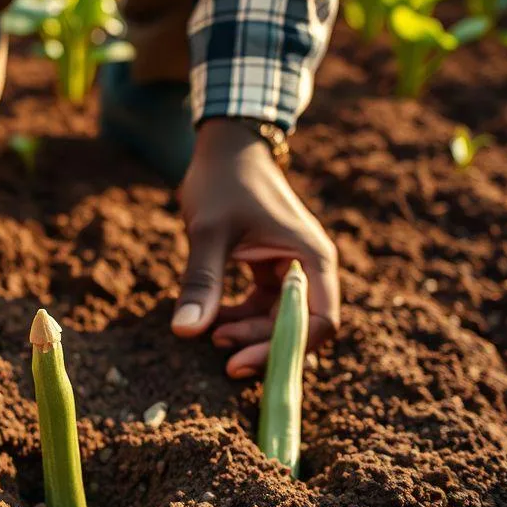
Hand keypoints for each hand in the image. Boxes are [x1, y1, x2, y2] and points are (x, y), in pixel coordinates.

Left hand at [171, 118, 339, 377]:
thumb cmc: (223, 180)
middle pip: (300, 326)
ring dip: (248, 333)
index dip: (285, 347)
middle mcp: (310, 267)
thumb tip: (185, 331)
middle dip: (261, 344)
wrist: (225, 147)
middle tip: (220, 354)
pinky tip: (211, 319)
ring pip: (279, 321)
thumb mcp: (209, 231)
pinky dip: (239, 318)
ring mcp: (291, 269)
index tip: (242, 359)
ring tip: (210, 333)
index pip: (320, 321)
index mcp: (312, 257)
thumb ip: (202, 280)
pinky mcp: (271, 269)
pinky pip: (263, 307)